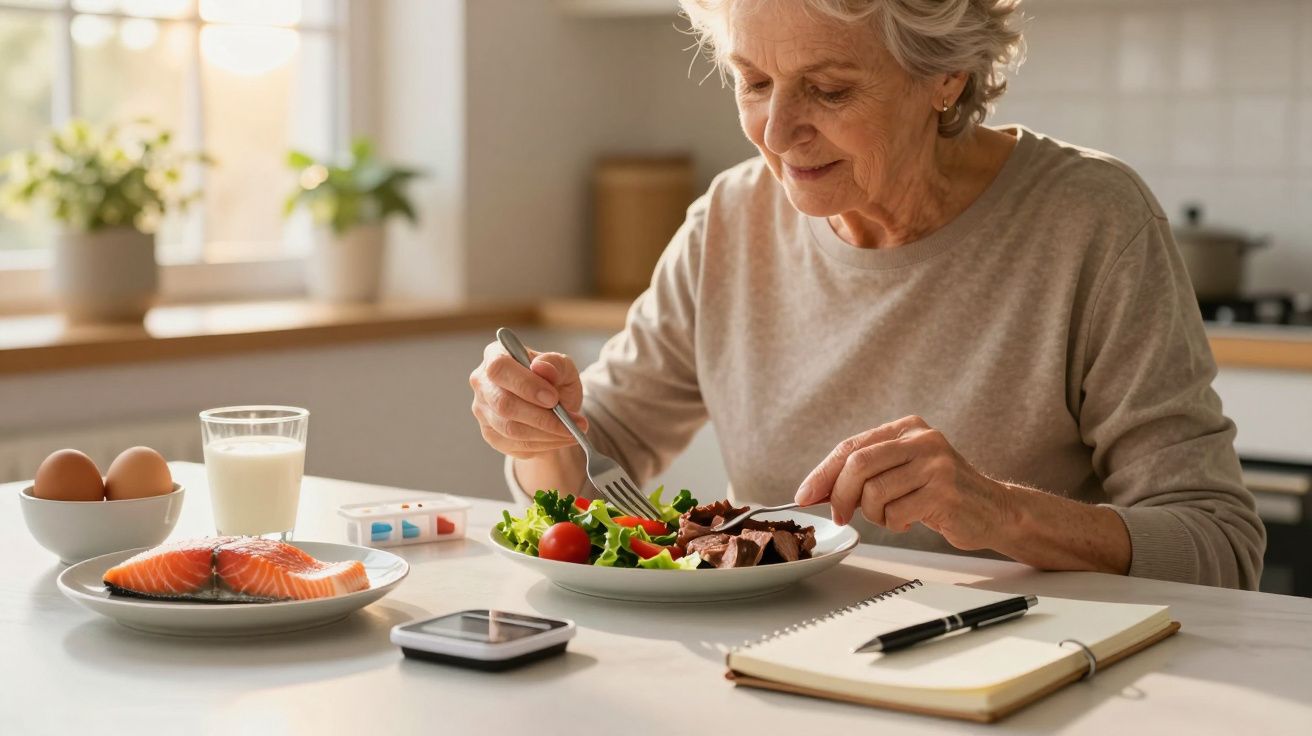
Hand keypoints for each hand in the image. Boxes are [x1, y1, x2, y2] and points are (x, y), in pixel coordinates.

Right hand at [469, 341, 588, 459]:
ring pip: (510, 429)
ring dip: (546, 434)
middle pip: (503, 404)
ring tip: (571, 432)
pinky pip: (515, 445)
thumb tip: (542, 367)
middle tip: (570, 422)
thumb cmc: (554, 381)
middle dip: (540, 417)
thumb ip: (555, 364)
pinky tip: (559, 438)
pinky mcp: (490, 434)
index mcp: (496, 355)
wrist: (554, 407)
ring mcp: (483, 410)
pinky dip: (543, 444)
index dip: (525, 385)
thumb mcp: (563, 367)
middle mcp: (483, 382)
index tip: (553, 398)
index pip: (500, 369)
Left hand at [794, 415, 1013, 551]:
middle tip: (838, 515)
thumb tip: (814, 490)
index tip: (804, 495)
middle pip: (858, 465)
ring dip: (874, 515)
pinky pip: (896, 513)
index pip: (851, 446)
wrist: (993, 510)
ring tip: (892, 515)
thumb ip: (864, 474)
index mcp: (906, 428)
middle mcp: (922, 440)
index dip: (822, 473)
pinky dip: (895, 524)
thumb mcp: (902, 471)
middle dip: (839, 496)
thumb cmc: (939, 493)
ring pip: (875, 493)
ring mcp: (936, 464)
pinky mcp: (945, 491)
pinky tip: (912, 519)